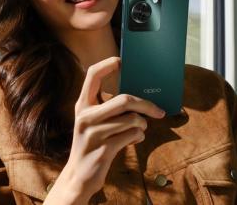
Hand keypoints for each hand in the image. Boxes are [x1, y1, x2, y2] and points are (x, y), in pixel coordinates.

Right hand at [44, 56, 165, 203]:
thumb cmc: (92, 143)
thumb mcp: (92, 121)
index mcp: (82, 105)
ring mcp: (93, 133)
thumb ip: (106, 107)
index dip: (108, 64)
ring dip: (142, 125)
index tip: (122, 62)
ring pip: (132, 119)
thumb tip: (136, 96)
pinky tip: (134, 140)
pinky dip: (139, 137)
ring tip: (139, 129)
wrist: (78, 175)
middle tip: (158, 110)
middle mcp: (85, 116)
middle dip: (145, 104)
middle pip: (124, 99)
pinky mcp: (104, 149)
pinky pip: (132, 135)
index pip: (92, 75)